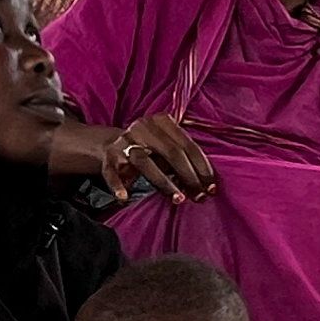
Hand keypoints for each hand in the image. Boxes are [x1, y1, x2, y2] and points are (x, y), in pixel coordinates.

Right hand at [48, 110, 215, 203]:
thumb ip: (184, 160)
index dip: (202, 167)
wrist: (113, 145)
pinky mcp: (108, 157)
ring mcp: (124, 142)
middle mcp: (143, 128)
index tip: (211, 187)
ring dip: (164, 183)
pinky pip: (112, 172)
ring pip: (144, 162)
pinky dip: (118, 185)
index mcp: (162, 121)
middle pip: (171, 152)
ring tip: (178, 199)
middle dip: (188, 177)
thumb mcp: (167, 146)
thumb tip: (206, 185)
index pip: (187, 145)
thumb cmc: (150, 150)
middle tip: (200, 197)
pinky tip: (124, 198)